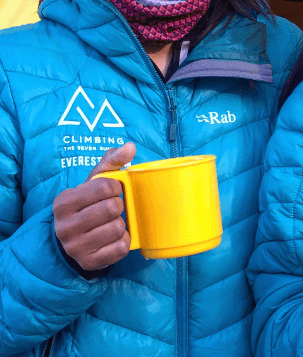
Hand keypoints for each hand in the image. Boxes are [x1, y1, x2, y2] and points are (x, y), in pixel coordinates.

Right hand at [53, 143, 135, 270]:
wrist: (71, 241)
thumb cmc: (87, 204)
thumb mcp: (93, 181)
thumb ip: (111, 161)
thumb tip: (130, 147)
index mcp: (64, 202)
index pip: (105, 186)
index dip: (116, 187)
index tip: (112, 191)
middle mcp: (65, 226)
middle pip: (113, 208)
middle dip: (119, 206)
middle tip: (112, 208)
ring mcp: (76, 247)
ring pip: (118, 228)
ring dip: (121, 224)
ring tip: (110, 223)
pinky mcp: (90, 262)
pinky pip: (121, 247)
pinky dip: (123, 241)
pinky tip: (112, 238)